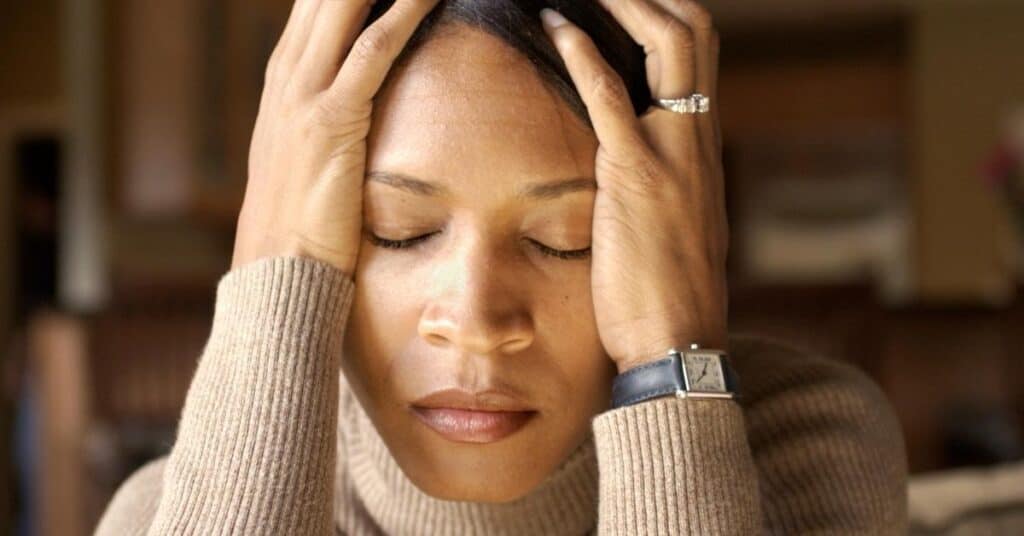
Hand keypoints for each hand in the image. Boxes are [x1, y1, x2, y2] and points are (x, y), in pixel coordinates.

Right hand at [232, 0, 440, 274]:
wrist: (278, 267)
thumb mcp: (308, 153)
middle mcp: (289, 72)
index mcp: (286, 76)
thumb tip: (357, 97)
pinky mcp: (331, 120)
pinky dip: (402, 13)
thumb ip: (326, 114)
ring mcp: (305, 93)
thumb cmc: (301, 218)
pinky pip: (372, 50)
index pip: (317, 1)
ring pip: (346, 4)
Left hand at [540, 1, 728, 373]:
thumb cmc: (671, 294)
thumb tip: (646, 166)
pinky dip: (583, 53)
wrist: (679, 341)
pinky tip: (555, 25)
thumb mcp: (681, 226)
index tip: (627, 3)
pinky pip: (611, 97)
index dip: (665, 17)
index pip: (698, 57)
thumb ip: (670, 185)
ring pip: (667, 46)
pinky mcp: (636, 177)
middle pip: (694, 34)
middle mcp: (697, 140)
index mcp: (703, 148)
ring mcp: (673, 154)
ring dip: (625, 4)